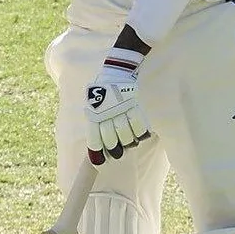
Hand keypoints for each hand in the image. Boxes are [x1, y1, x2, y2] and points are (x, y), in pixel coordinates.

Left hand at [85, 50, 149, 164]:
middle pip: (111, 139)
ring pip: (125, 134)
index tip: (99, 163)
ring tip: (129, 143)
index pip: (94, 138)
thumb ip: (96, 122)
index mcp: (93, 113)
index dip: (97, 152)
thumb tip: (96, 146)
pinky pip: (139, 124)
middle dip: (115, 149)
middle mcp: (106, 113)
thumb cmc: (104, 89)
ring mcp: (120, 109)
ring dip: (128, 142)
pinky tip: (141, 135)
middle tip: (118, 154)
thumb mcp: (94, 104)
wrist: (117, 70)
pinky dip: (141, 132)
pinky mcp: (134, 104)